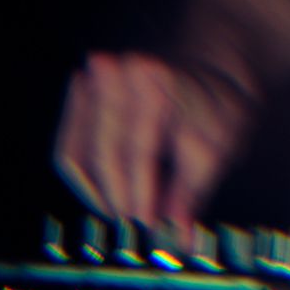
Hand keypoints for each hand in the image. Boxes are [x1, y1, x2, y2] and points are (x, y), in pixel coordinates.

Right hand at [54, 51, 253, 229]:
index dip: (140, 195)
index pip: (138, 154)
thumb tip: (178, 237)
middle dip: (117, 197)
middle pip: (103, 155)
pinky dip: (82, 172)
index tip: (149, 225)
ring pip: (76, 152)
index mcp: (159, 85)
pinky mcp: (87, 87)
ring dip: (93, 189)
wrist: (216, 52)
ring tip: (119, 208)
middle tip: (134, 222)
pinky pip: (70, 141)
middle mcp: (123, 75)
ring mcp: (100, 78)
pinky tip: (103, 187)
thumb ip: (191, 194)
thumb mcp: (218, 145)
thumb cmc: (220, 97)